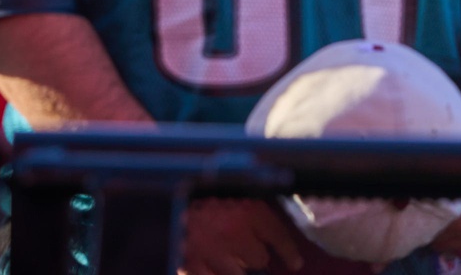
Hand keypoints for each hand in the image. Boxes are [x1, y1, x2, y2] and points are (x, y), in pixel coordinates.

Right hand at [179, 199, 302, 274]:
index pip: (278, 236)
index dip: (288, 252)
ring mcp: (213, 252)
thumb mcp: (233, 193)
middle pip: (259, 259)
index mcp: (247, 209)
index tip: (294, 263)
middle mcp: (234, 232)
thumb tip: (270, 230)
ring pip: (238, 273)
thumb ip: (252, 209)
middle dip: (255, 256)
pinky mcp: (193, 265)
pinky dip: (214, 270)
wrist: (165, 198)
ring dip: (235, 267)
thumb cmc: (202, 193)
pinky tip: (213, 263)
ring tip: (228, 256)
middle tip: (248, 251)